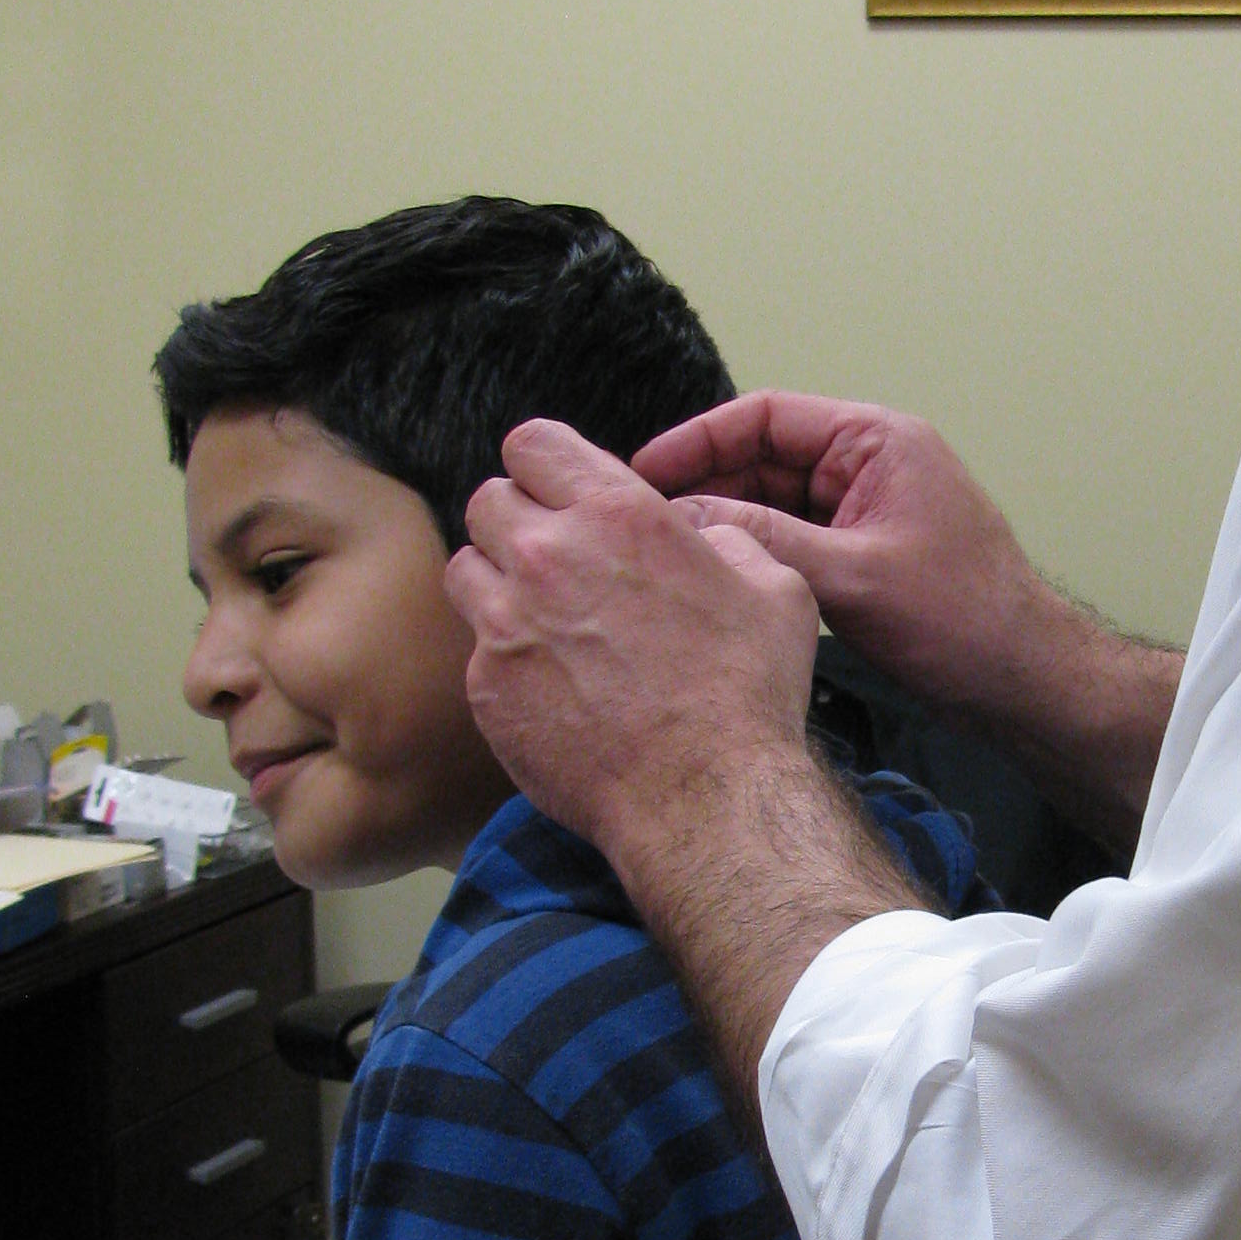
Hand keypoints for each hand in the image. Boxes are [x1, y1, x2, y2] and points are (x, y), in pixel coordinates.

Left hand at [449, 419, 822, 864]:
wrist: (705, 796)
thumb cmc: (748, 693)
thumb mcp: (774, 589)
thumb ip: (726, 539)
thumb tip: (697, 537)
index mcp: (618, 513)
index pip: (533, 444)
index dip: (547, 465)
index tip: (562, 493)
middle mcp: (548, 554)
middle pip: (488, 499)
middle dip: (519, 521)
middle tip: (556, 561)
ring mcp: (506, 621)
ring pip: (466, 568)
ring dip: (498, 582)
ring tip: (541, 618)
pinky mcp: (486, 686)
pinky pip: (476, 647)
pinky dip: (504, 656)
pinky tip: (551, 684)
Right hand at [635, 396, 1051, 728]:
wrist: (1024, 680)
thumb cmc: (962, 620)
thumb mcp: (852, 577)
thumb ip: (766, 541)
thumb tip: (684, 518)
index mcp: (877, 442)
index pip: (765, 416)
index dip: (698, 441)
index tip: (642, 473)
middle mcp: (869, 465)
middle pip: (762, 459)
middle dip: (704, 487)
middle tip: (638, 524)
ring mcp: (865, 511)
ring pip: (773, 505)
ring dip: (726, 527)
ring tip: (664, 556)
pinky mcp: (863, 555)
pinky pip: (793, 541)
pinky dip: (755, 556)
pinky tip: (714, 581)